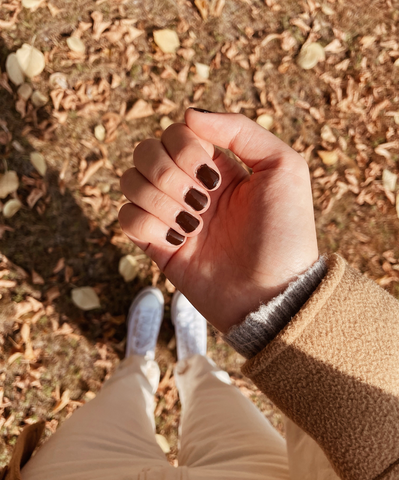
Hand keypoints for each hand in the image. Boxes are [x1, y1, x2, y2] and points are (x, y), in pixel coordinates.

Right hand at [119, 110, 317, 332]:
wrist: (273, 294)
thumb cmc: (285, 232)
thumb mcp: (283, 167)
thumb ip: (240, 130)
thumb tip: (188, 115)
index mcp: (215, 165)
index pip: (174, 132)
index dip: (184, 147)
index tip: (214, 176)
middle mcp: (189, 185)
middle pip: (145, 152)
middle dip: (168, 174)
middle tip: (201, 202)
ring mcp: (171, 215)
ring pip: (130, 181)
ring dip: (159, 200)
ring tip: (192, 224)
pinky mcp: (157, 245)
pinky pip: (126, 218)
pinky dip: (147, 225)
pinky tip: (178, 240)